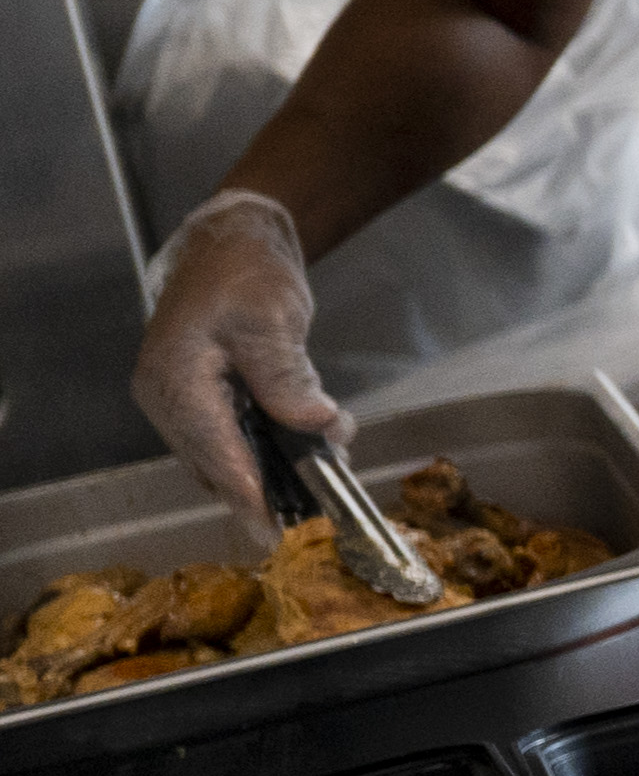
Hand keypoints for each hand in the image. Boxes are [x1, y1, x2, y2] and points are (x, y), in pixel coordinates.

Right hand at [133, 190, 342, 524]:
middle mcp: (169, 399)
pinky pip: (235, 435)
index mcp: (175, 383)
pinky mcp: (203, 397)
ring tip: (331, 462)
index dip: (249, 496)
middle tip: (326, 497)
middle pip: (219, 463)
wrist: (233, 243)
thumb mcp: (271, 320)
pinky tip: (314, 442)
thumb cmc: (245, 274)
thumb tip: (313, 424)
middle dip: (273, 483)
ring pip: (230, 454)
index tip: (277, 532)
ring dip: (279, 464)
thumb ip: (286, 377)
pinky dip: (272, 445)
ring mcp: (182, 400)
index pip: (215, 454)